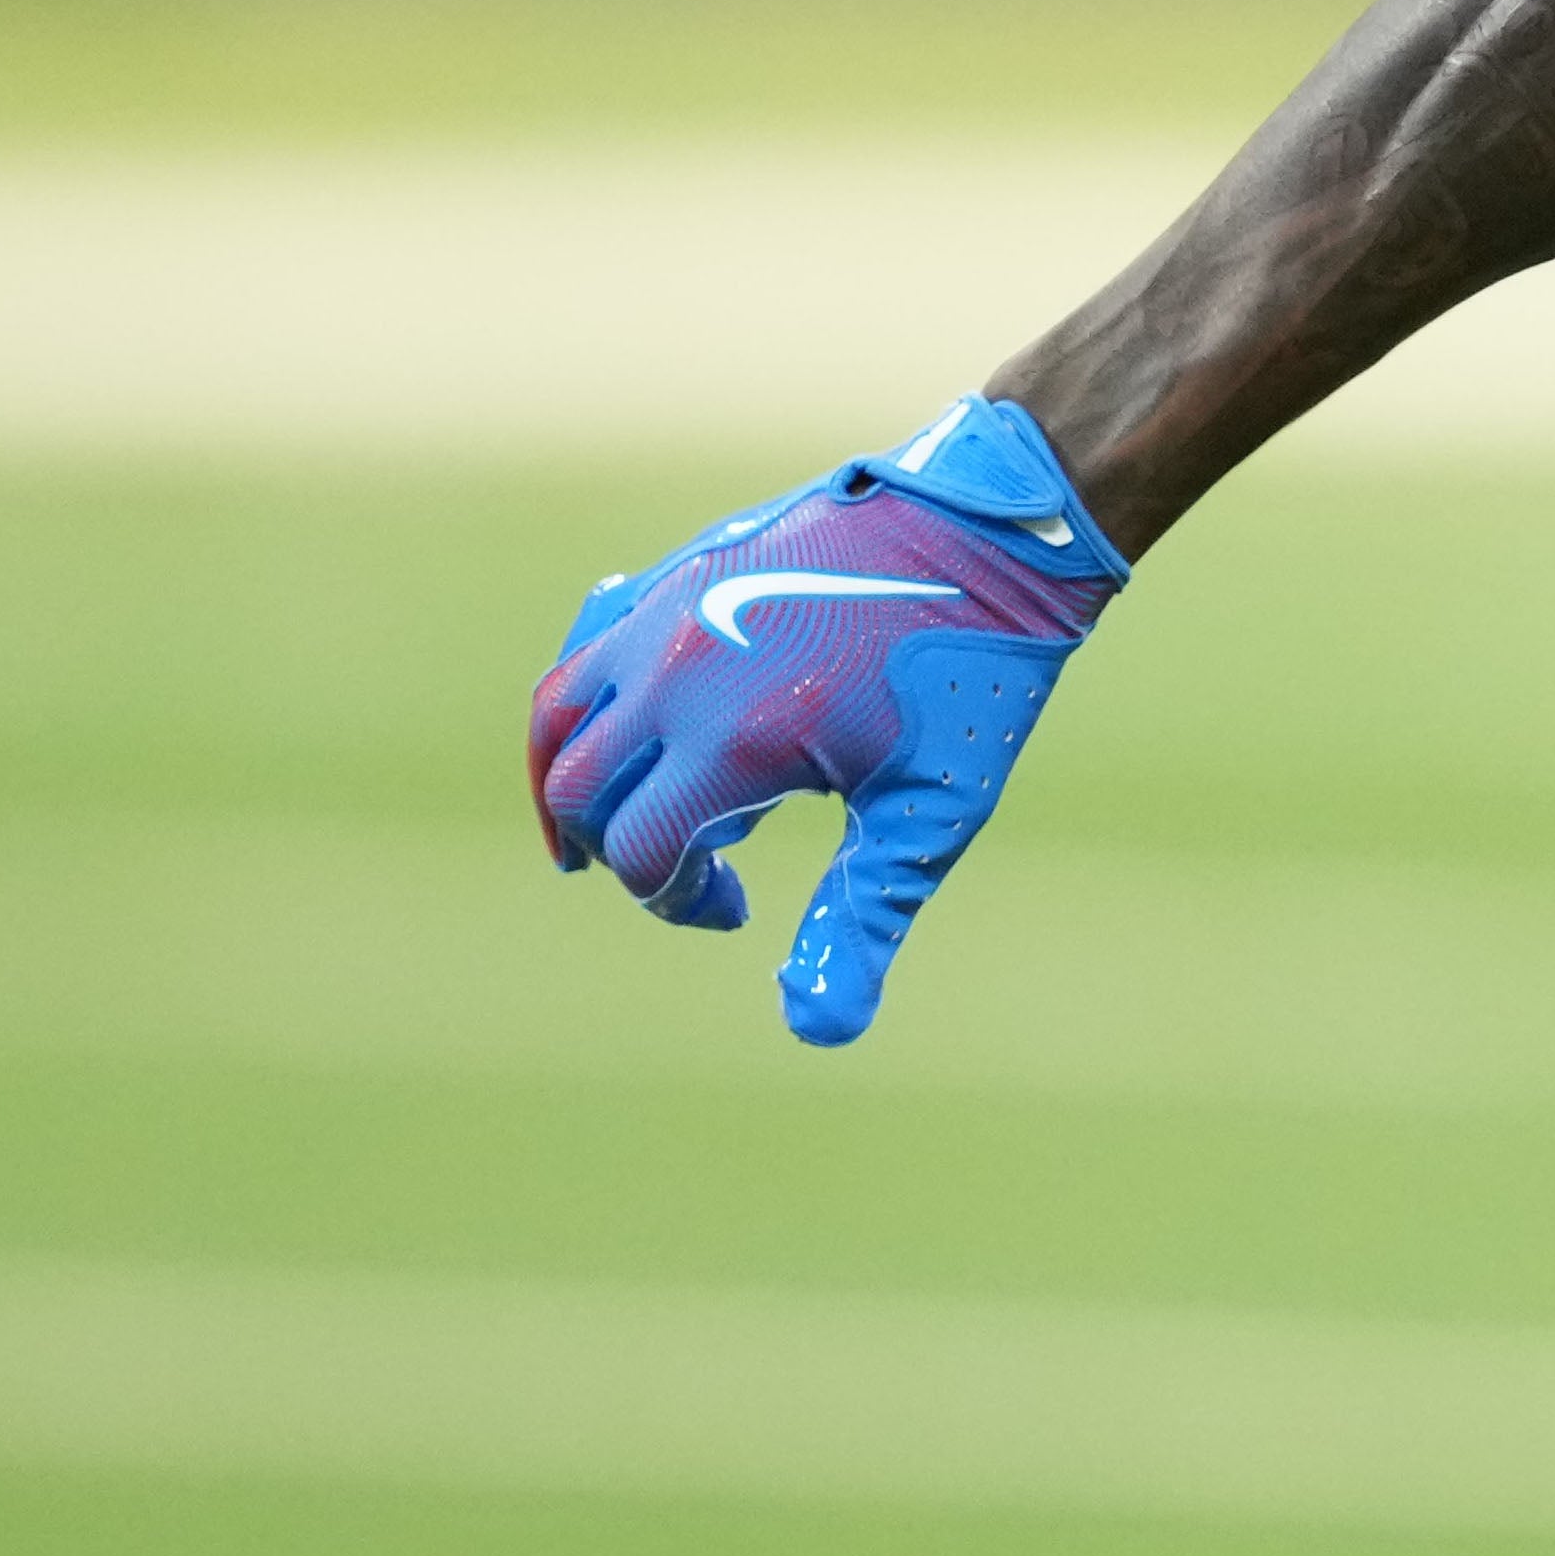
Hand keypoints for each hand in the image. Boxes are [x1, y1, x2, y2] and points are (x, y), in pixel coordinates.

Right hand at [524, 394, 1126, 1044]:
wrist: (994, 526)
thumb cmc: (973, 671)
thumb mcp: (930, 811)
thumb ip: (862, 918)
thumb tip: (817, 1029)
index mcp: (732, 739)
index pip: (643, 854)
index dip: (678, 901)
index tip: (736, 909)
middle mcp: (676, 673)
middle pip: (582, 793)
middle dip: (616, 848)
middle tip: (676, 870)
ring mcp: (666, 611)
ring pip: (560, 715)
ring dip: (568, 779)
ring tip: (596, 825)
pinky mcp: (677, 571)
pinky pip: (589, 650)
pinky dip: (583, 706)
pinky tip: (626, 731)